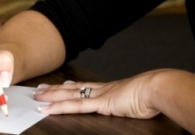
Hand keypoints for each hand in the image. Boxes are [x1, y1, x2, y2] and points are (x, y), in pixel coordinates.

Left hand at [33, 71, 159, 118]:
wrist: (156, 89)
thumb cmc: (151, 95)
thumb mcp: (136, 99)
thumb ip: (129, 102)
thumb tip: (132, 104)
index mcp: (109, 89)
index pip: (84, 87)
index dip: (70, 86)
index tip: (59, 85)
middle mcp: (101, 90)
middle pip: (72, 88)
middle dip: (55, 89)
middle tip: (40, 90)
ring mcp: (98, 95)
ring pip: (68, 95)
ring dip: (51, 96)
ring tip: (38, 97)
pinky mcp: (99, 103)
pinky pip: (75, 105)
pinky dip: (59, 107)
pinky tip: (48, 109)